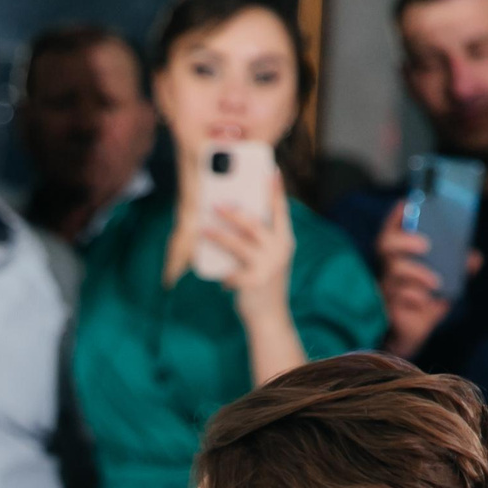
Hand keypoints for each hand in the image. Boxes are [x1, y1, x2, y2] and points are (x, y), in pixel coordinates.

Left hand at [200, 169, 294, 322]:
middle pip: (253, 223)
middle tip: (215, 203)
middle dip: (233, 212)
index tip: (270, 169)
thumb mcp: (266, 259)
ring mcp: (268, 265)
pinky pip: (230, 270)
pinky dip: (223, 274)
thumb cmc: (263, 284)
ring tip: (202, 230)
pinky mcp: (253, 281)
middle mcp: (280, 250)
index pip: (280, 210)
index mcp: (285, 240)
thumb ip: (257, 241)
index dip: (274, 190)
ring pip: (237, 243)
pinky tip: (221, 280)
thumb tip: (230, 219)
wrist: (270, 318)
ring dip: (217, 236)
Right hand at [374, 212, 449, 358]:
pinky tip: (425, 302)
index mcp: (399, 258)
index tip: (407, 203)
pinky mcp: (388, 309)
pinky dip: (416, 298)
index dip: (395, 217)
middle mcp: (388, 270)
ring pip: (395, 273)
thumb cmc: (423, 302)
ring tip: (435, 282)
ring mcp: (386, 289)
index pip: (390, 232)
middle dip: (404, 240)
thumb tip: (474, 258)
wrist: (410, 336)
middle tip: (426, 245)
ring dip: (418, 275)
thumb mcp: (443, 282)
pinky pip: (399, 298)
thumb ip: (458, 268)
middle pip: (384, 246)